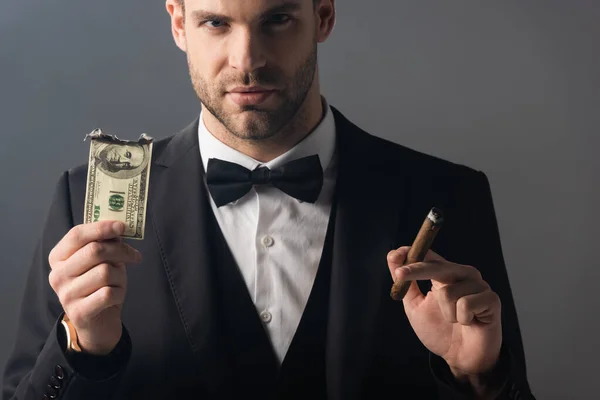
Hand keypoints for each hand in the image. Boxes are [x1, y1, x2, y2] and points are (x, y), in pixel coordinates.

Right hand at [48, 221, 141, 354]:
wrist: (98, 323)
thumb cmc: (100, 286)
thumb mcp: (102, 261)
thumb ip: (105, 244)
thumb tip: (118, 228)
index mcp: (58, 257)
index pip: (77, 235)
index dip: (101, 228)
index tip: (121, 226)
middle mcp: (57, 275)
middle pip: (95, 251)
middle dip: (121, 250)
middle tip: (134, 256)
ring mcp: (66, 294)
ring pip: (105, 272)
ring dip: (120, 276)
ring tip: (118, 283)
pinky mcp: (79, 312)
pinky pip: (108, 293)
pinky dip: (119, 293)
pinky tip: (115, 297)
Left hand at [387, 247, 501, 377]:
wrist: (462, 358)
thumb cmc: (440, 331)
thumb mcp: (415, 306)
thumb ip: (406, 284)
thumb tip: (393, 256)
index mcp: (446, 273)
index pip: (429, 256)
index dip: (412, 254)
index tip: (394, 257)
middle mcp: (464, 274)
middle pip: (437, 266)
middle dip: (416, 270)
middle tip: (399, 275)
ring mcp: (479, 285)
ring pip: (448, 292)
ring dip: (446, 314)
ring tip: (456, 321)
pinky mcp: (491, 299)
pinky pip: (465, 305)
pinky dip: (461, 319)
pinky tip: (470, 323)